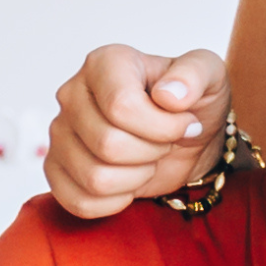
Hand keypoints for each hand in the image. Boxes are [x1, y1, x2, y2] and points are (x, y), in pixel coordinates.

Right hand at [45, 45, 232, 218]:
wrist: (186, 138)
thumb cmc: (193, 103)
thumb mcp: (210, 75)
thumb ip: (195, 74)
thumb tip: (168, 95)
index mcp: (106, 63)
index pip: (120, 106)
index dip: (162, 127)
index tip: (185, 123)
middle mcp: (73, 93)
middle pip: (107, 145)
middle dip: (151, 152)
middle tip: (164, 142)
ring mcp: (60, 132)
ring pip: (95, 178)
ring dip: (136, 178)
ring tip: (147, 159)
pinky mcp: (56, 168)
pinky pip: (79, 201)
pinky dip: (115, 202)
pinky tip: (129, 182)